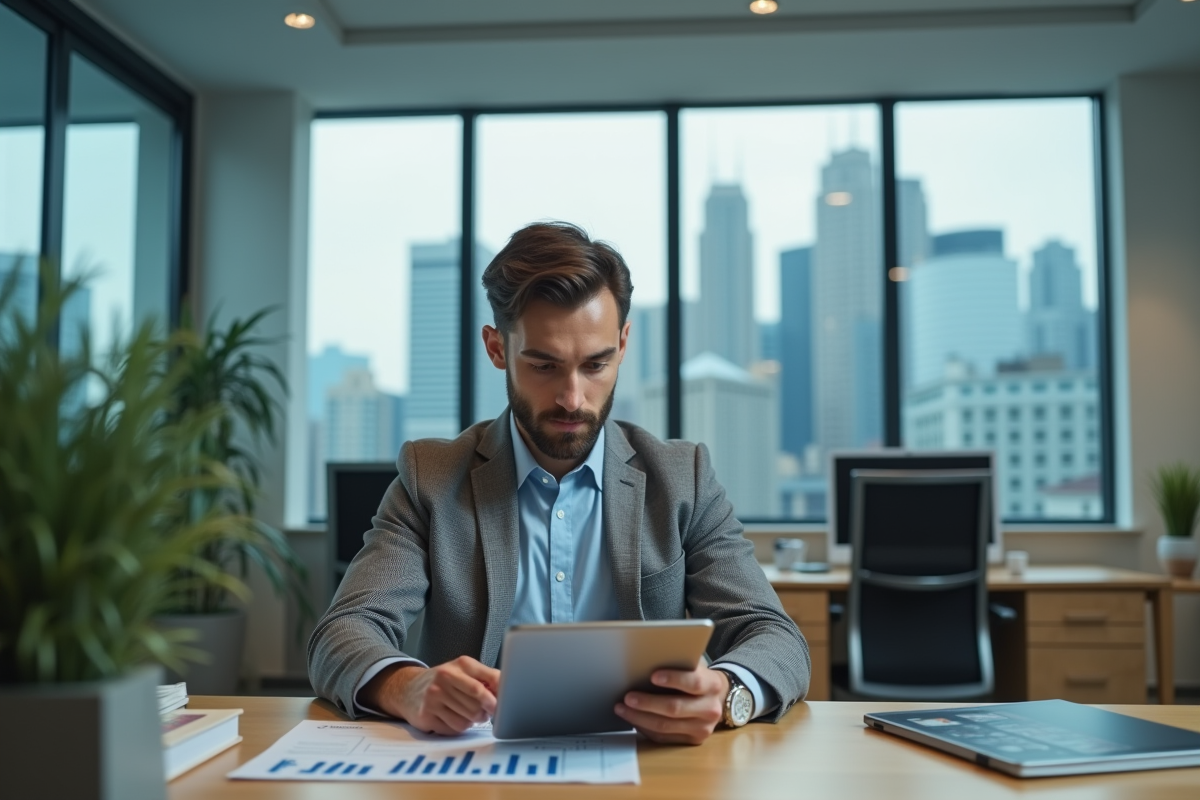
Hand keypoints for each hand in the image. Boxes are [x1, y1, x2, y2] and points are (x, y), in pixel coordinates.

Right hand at [362, 656, 499, 734]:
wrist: (408, 688)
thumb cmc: (443, 681)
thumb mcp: (463, 671)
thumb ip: (486, 678)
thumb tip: (507, 692)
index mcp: (460, 665)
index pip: (483, 684)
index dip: (497, 698)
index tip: (505, 705)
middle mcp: (445, 678)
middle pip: (477, 704)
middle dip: (486, 712)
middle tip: (486, 711)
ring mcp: (434, 697)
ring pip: (468, 718)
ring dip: (473, 720)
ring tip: (469, 713)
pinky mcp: (427, 715)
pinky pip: (454, 728)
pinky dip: (459, 726)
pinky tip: (453, 717)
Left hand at [614, 666, 730, 744]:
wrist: (716, 698)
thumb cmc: (698, 677)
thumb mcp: (694, 666)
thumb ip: (678, 665)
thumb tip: (645, 663)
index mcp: (712, 685)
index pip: (694, 683)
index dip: (673, 679)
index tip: (652, 676)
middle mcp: (710, 709)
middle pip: (675, 708)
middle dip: (648, 703)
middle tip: (628, 697)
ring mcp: (702, 729)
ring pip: (665, 726)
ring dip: (640, 718)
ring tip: (622, 708)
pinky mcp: (692, 741)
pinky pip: (663, 737)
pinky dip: (644, 728)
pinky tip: (633, 719)